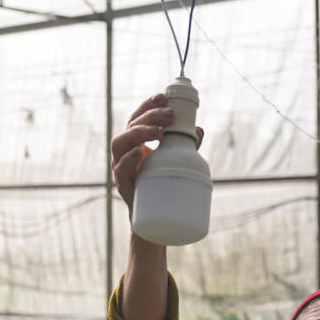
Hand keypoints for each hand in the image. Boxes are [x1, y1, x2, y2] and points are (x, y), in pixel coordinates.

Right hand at [110, 93, 204, 214]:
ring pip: (120, 143)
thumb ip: (187, 145)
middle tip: (170, 115)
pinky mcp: (124, 186)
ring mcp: (121, 168)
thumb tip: (199, 129)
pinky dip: (128, 159)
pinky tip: (139, 152)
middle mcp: (124, 152)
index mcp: (135, 143)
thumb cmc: (163, 186)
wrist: (154, 221)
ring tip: (158, 132)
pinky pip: (120, 170)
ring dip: (138, 133)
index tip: (163, 97)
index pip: (137, 118)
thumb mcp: (178, 161)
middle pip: (130, 126)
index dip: (147, 105)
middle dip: (149, 116)